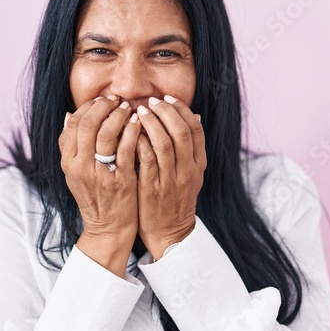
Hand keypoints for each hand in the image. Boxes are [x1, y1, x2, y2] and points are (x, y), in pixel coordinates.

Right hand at [58, 96, 141, 245]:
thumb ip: (71, 146)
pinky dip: (132, 131)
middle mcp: (80, 167)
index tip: (102, 101)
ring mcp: (100, 174)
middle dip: (103, 107)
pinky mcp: (120, 180)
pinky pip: (125, 149)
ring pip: (105, 133)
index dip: (88, 107)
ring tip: (129, 108)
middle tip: (116, 100)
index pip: (72, 123)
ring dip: (118, 115)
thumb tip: (68, 115)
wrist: (108, 228)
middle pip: (87, 124)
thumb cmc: (95, 196)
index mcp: (68, 162)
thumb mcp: (75, 172)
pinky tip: (138, 124)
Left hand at [135, 96, 206, 258]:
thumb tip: (194, 116)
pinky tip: (130, 132)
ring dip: (151, 123)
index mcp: (199, 164)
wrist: (169, 232)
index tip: (167, 98)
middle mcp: (188, 170)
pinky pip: (146, 159)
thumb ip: (191, 148)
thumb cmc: (175, 199)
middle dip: (166, 112)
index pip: (195, 129)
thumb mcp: (191, 174)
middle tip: (151, 101)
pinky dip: (139, 141)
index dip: (181, 110)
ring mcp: (171, 179)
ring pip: (164, 143)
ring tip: (138, 110)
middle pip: (181, 132)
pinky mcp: (152, 187)